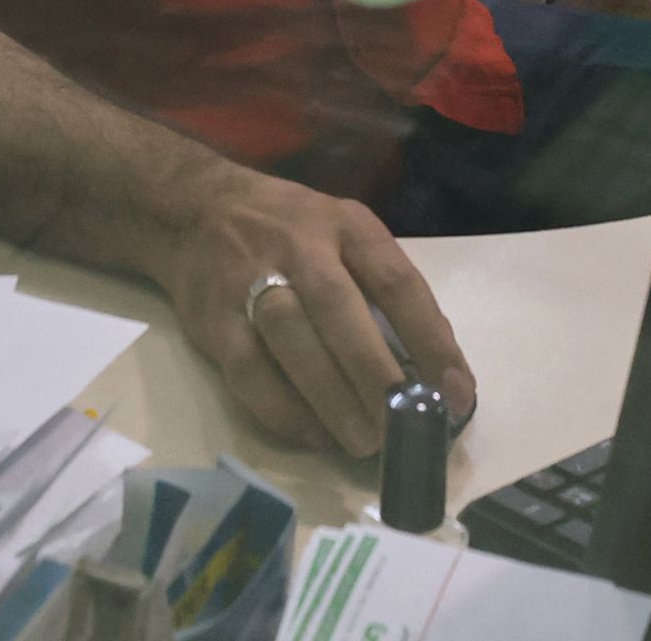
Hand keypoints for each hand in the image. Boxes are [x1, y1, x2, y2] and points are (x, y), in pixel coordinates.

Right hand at [157, 165, 475, 457]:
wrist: (193, 210)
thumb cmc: (291, 232)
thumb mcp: (345, 234)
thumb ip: (385, 290)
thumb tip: (433, 371)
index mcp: (346, 226)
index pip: (397, 282)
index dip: (431, 341)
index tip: (456, 394)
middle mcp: (299, 247)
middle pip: (337, 309)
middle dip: (373, 372)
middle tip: (402, 426)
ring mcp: (248, 280)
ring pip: (289, 338)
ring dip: (328, 395)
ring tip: (361, 441)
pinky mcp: (211, 319)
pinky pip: (247, 370)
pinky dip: (282, 408)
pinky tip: (312, 435)